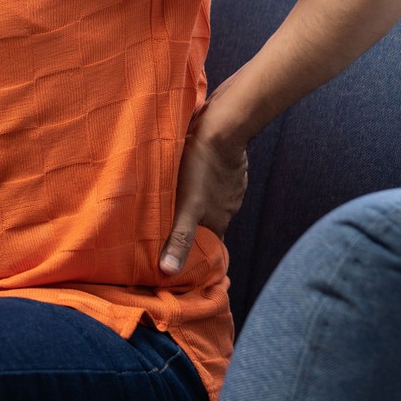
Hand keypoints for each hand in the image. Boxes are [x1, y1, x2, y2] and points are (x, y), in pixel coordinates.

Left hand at [159, 105, 249, 275]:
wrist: (223, 128)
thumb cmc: (200, 166)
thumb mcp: (186, 206)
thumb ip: (179, 238)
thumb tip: (168, 272)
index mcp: (218, 222)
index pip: (207, 246)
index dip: (194, 252)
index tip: (181, 256)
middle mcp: (228, 209)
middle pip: (208, 225)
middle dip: (191, 227)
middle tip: (170, 225)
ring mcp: (231, 189)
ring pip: (211, 202)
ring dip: (197, 203)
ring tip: (176, 200)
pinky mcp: (230, 170)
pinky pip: (215, 182)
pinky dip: (203, 183)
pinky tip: (191, 175)